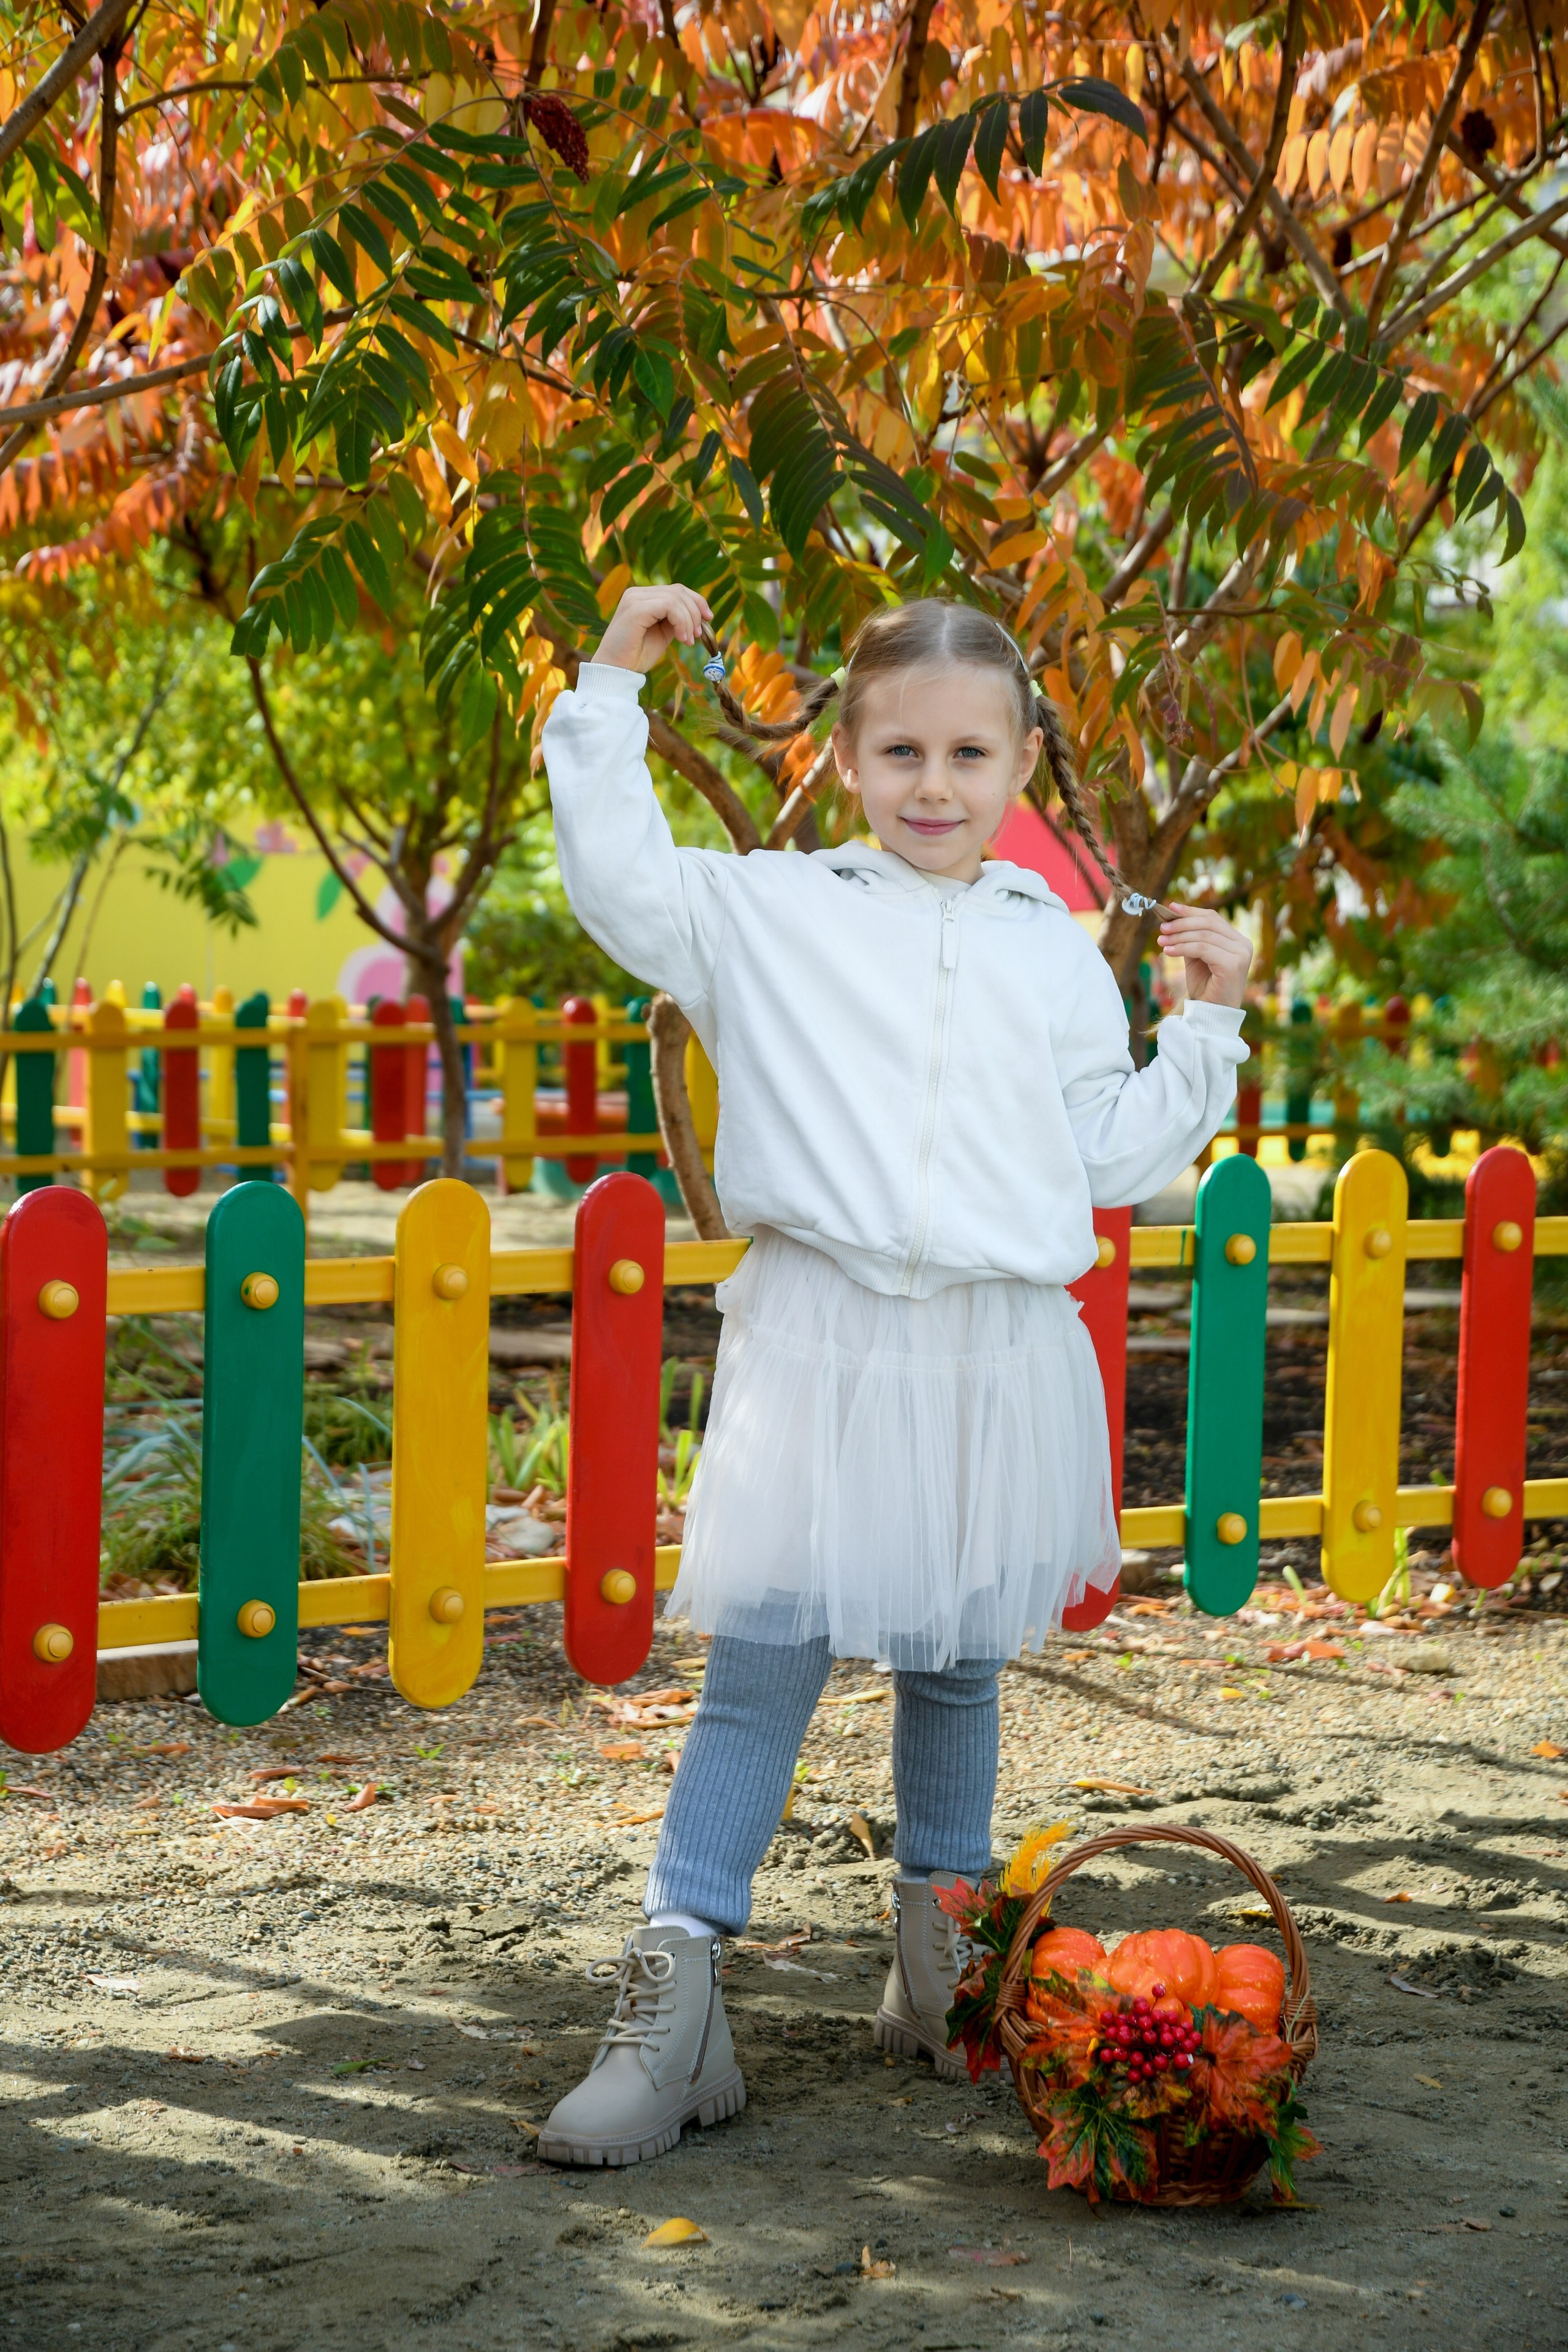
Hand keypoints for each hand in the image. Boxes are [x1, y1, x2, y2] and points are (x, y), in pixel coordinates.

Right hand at [592, 582, 711, 673]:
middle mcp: (637, 593)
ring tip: (688, 641)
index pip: (676, 590)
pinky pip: (668, 606)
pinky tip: (681, 638)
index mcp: (642, 597)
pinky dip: (681, 622)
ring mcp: (634, 598)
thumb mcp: (663, 634)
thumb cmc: (637, 655)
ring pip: (676, 598)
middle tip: (697, 636)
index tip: (709, 618)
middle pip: (678, 591)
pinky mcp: (635, 608)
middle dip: (695, 612)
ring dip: (689, 620)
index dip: (696, 601)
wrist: (616, 671)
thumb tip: (698, 615)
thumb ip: (676, 620)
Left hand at [1156, 906, 1252, 1007]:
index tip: (1171, 908)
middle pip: (1208, 923)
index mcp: (1238, 940)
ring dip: (1178, 936)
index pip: (1213, 918)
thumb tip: (1173, 917)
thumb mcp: (1196, 957)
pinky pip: (1203, 949)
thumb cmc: (1205, 986)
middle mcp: (1243, 945)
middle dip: (1182, 924)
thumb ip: (1191, 938)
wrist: (1211, 1013)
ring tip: (1161, 941)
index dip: (1191, 912)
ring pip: (1204, 936)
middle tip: (1162, 928)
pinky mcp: (1232, 965)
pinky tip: (1168, 951)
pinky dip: (1182, 947)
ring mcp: (1241, 954)